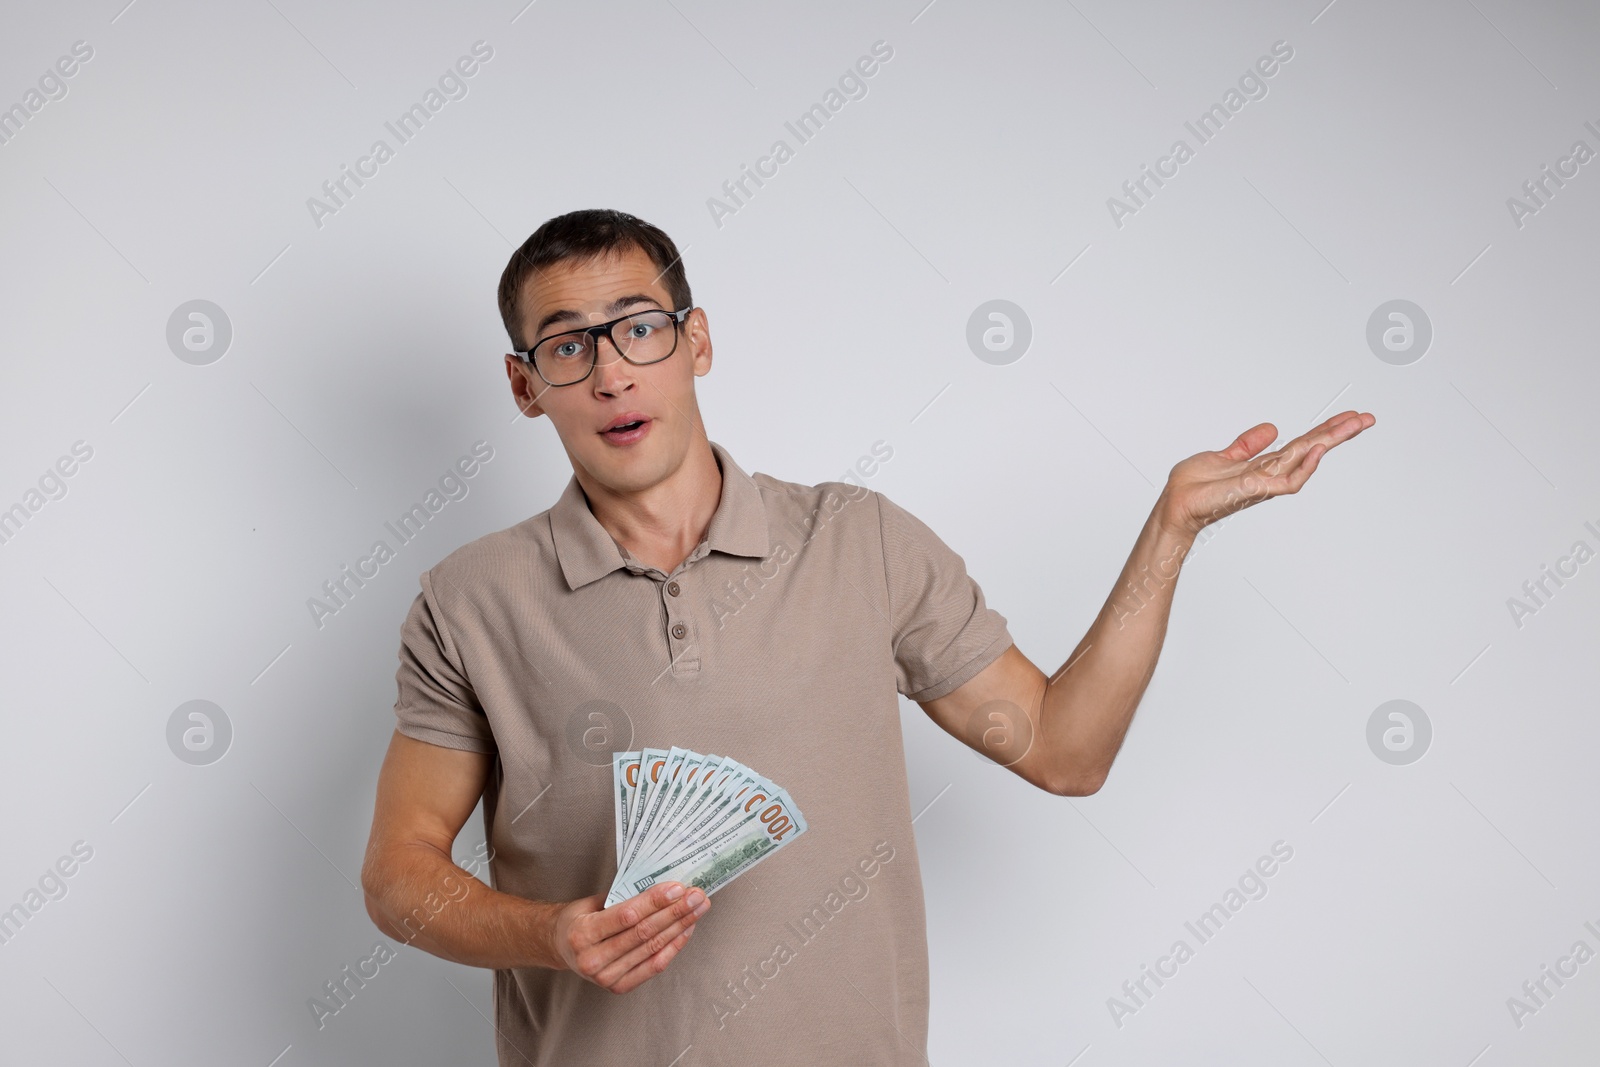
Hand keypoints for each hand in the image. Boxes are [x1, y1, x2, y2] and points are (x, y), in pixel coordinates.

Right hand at [551, 882, 710, 993]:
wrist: (560, 947)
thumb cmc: (579, 919)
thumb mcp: (591, 902)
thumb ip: (622, 897)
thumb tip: (662, 887)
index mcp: (582, 933)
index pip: (627, 916)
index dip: (655, 902)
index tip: (677, 888)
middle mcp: (592, 959)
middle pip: (644, 933)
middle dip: (675, 912)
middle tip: (697, 896)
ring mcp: (605, 977)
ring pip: (652, 949)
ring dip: (680, 927)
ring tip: (697, 910)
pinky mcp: (618, 987)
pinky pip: (653, 966)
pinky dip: (673, 947)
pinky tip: (685, 930)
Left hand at [1155, 410, 1375, 538]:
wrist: (1176, 504)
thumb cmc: (1194, 486)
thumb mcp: (1224, 456)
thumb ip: (1248, 444)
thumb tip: (1273, 428)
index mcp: (1264, 464)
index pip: (1301, 443)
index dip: (1324, 429)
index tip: (1348, 416)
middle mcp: (1270, 473)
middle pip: (1311, 448)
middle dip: (1339, 433)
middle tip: (1367, 418)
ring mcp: (1266, 482)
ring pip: (1306, 459)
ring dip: (1331, 441)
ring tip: (1354, 423)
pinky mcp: (1256, 490)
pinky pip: (1287, 480)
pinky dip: (1304, 466)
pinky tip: (1317, 449)